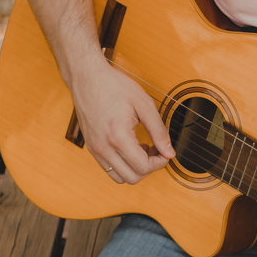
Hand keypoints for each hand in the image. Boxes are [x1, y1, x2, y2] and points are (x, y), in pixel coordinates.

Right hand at [69, 59, 174, 183]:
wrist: (86, 78)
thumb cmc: (114, 86)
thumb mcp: (144, 105)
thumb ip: (159, 131)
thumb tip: (170, 152)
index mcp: (117, 137)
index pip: (143, 167)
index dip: (161, 163)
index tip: (166, 152)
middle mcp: (103, 148)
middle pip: (132, 178)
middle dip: (149, 168)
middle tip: (156, 149)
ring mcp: (94, 149)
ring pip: (120, 178)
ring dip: (136, 168)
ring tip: (143, 148)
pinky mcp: (91, 148)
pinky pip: (109, 169)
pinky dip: (124, 165)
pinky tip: (131, 147)